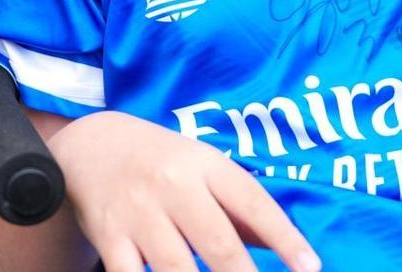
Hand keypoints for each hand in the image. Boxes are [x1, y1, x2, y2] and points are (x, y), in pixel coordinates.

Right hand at [50, 111, 320, 271]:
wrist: (91, 143)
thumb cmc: (161, 161)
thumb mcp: (202, 167)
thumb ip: (239, 207)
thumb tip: (283, 248)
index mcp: (206, 164)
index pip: (254, 203)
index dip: (285, 238)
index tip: (310, 267)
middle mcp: (175, 185)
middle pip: (218, 242)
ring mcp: (140, 212)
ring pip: (177, 268)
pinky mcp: (110, 236)